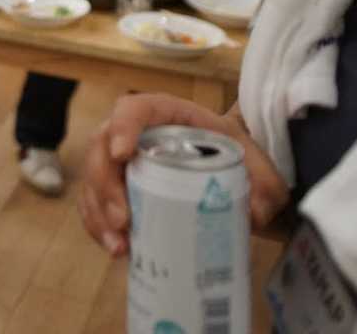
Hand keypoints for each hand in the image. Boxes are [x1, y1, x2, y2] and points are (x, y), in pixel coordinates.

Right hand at [80, 94, 290, 257]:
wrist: (236, 172)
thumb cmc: (240, 160)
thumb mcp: (258, 168)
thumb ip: (262, 188)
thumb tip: (252, 214)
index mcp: (168, 115)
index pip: (134, 108)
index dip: (122, 127)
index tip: (122, 154)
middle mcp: (137, 134)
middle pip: (102, 147)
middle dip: (105, 184)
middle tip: (123, 220)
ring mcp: (124, 161)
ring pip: (94, 177)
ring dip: (98, 212)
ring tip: (119, 245)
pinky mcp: (119, 188)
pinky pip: (95, 202)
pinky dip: (98, 225)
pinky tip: (116, 248)